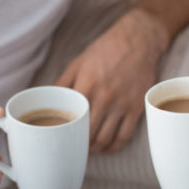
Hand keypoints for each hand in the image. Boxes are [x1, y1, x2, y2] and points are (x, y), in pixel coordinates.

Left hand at [57, 9, 167, 153]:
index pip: (72, 120)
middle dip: (80, 145)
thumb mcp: (79, 62)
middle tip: (74, 147)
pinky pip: (124, 136)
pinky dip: (114, 147)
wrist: (139, 39)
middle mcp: (104, 97)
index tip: (62, 138)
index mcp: (86, 85)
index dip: (66, 133)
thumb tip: (49, 100)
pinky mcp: (136, 108)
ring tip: (89, 149)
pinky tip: (107, 147)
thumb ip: (63, 83)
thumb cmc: (106, 49)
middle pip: (88, 134)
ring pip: (105, 139)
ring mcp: (122, 104)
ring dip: (96, 149)